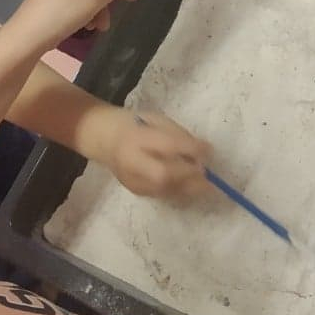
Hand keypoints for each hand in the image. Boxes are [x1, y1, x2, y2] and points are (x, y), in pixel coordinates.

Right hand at [79, 106, 211, 197]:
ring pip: (164, 189)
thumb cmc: (136, 125)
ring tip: (206, 184)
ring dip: (189, 187)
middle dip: (188, 175)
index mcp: (137, 137)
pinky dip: (180, 191)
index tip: (209, 150)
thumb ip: (178, 135)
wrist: (105, 139)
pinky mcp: (136, 192)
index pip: (167, 145)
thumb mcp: (157, 120)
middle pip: (163, 175)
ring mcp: (132, 180)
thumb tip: (204, 152)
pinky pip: (162, 194)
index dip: (191, 149)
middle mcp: (132, 162)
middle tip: (208, 173)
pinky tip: (190, 187)